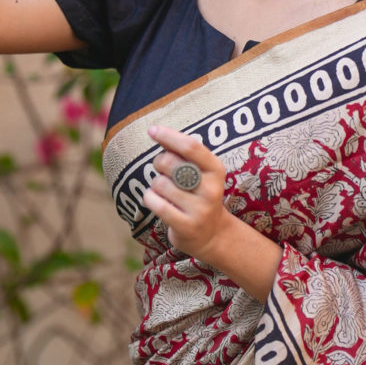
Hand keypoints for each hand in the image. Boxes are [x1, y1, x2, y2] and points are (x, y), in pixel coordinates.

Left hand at [142, 126, 229, 261]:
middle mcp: (211, 189)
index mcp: (216, 170)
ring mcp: (199, 209)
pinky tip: (155, 200)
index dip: (169, 136)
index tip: (152, 130)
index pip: (191, 147)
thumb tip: (157, 132)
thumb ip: (183, 154)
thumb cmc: (198, 195)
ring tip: (164, 190)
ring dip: (155, 184)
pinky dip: (149, 198)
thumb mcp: (201, 173)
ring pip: (159, 184)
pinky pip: (155, 203)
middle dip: (158, 161)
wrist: (211, 234)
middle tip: (162, 169)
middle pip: (170, 163)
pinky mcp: (185, 225)